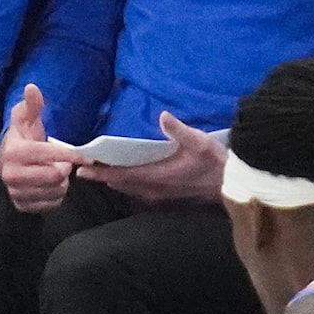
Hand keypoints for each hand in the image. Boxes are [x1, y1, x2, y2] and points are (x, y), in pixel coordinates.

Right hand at [0, 84, 81, 214]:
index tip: (84, 156)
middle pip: (54, 176)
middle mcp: (10, 174)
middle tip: (64, 163)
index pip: (48, 154)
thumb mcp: (26, 118)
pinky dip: (56, 196)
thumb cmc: (22, 138)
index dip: (69, 154)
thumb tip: (32, 87)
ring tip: (55, 172)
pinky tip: (51, 185)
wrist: (7, 161)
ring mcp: (15, 192)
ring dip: (61, 183)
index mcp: (13, 151)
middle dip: (64, 169)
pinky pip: (50, 204)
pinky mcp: (21, 205)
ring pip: (54, 191)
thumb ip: (32, 104)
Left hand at [92, 111, 226, 204]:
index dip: (100, 171)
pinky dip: (126, 184)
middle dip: (101, 175)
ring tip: (97, 170)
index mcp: (156, 176)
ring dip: (112, 180)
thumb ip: (179, 130)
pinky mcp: (164, 199)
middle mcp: (152, 189)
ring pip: (127, 189)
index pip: (120, 174)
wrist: (230, 186)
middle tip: (82, 167)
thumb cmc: (215, 164)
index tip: (82, 167)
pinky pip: (137, 192)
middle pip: (119, 183)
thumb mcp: (200, 142)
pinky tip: (123, 177)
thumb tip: (163, 115)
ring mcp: (157, 196)